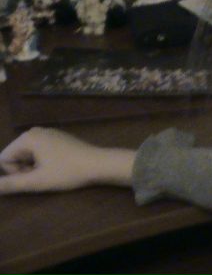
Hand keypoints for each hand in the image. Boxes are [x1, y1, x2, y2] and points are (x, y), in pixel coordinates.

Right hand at [0, 127, 134, 193]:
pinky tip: (59, 167)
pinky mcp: (58, 138)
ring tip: (52, 172)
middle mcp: (35, 131)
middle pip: (15, 156)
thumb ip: (11, 184)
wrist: (99, 164)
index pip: (3, 159)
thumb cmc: (67, 172)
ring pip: (28, 155)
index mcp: (27, 137)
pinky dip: (44, 162)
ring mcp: (48, 133)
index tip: (34, 177)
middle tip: (43, 176)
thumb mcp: (37, 181)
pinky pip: (40, 151)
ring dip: (34, 168)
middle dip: (24, 170)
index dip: (15, 174)